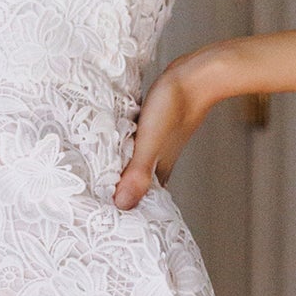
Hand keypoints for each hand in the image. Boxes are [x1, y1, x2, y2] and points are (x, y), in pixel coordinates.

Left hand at [113, 49, 240, 208]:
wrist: (196, 75)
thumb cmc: (174, 106)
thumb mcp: (149, 141)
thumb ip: (137, 172)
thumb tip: (122, 205)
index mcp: (160, 169)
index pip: (145, 198)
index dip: (129, 208)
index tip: (109, 220)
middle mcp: (161, 160)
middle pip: (141, 183)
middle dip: (125, 191)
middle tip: (98, 201)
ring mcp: (161, 143)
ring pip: (139, 163)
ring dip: (125, 169)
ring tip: (102, 177)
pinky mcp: (157, 125)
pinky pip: (138, 144)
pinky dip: (128, 149)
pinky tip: (117, 144)